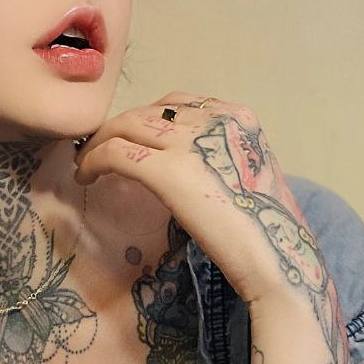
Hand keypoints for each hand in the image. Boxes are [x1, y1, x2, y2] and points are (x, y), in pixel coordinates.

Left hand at [73, 91, 327, 310]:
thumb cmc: (267, 230)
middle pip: (149, 111)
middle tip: (98, 150)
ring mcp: (190, 142)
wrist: (277, 259)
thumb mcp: (249, 174)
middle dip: (120, 128)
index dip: (147, 121)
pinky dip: (94, 160)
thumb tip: (182, 162)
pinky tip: (86, 176)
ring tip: (87, 162)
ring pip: (125, 125)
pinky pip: (115, 152)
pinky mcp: (168, 170)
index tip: (131, 139)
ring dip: (100, 142)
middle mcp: (215, 118)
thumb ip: (218, 156)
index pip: (179, 104)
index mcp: (238, 118)